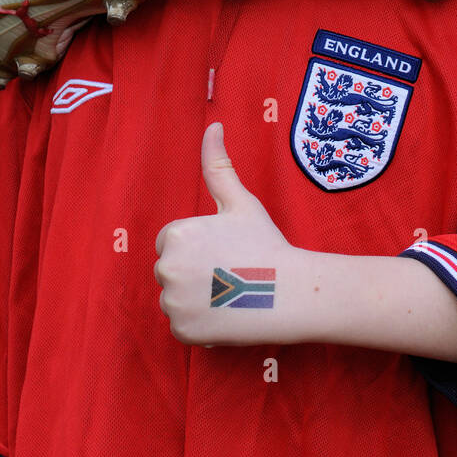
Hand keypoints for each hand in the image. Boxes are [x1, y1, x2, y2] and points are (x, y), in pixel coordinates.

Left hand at [154, 121, 303, 347]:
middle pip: (171, 270)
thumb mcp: (240, 201)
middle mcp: (167, 269)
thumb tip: (213, 125)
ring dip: (196, 298)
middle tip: (229, 273)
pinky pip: (182, 324)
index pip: (173, 241)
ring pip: (175, 297)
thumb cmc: (265, 243)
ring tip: (229, 294)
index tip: (225, 251)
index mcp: (176, 235)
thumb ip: (218, 164)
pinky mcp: (183, 331)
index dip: (201, 246)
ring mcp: (174, 303)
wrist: (290, 293)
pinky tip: (226, 314)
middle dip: (195, 272)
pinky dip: (200, 323)